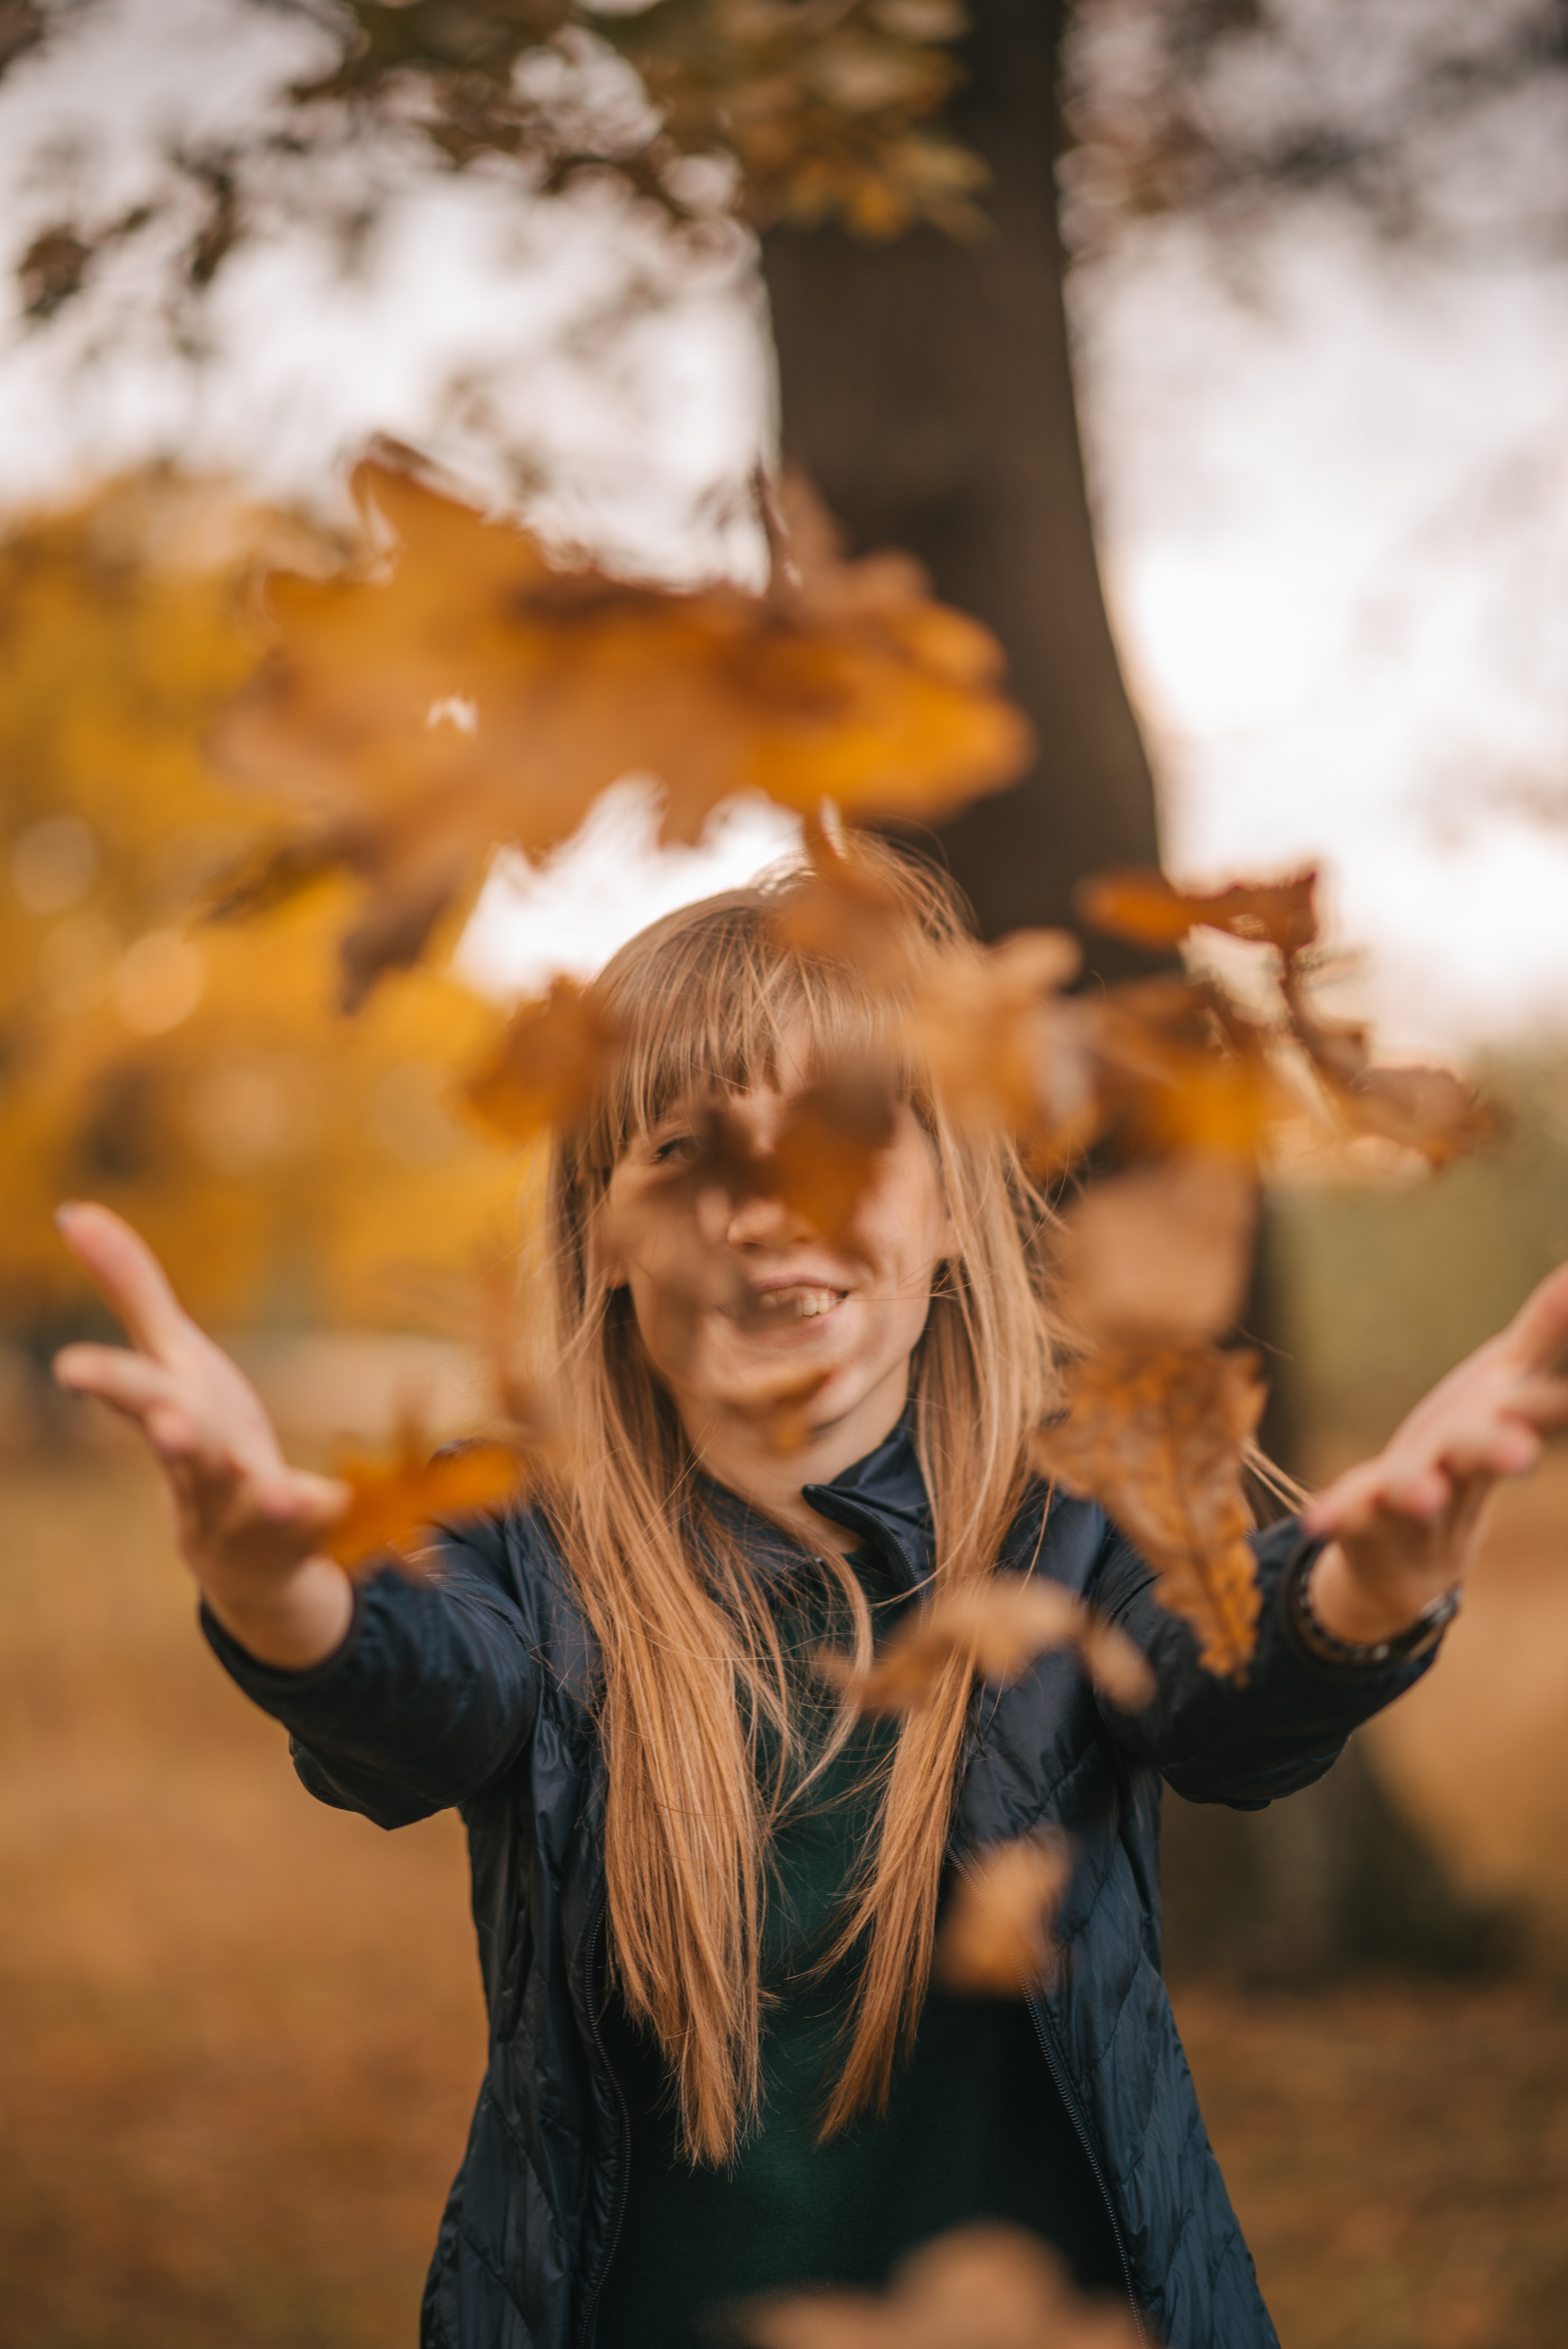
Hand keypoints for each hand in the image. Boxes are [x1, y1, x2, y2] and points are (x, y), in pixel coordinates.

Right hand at [52, 1202, 354, 1668]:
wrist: (247, 1560)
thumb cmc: (203, 1438)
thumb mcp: (174, 1360)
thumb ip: (132, 1291)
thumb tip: (73, 1210)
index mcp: (175, 1417)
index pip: (132, 1394)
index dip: (103, 1381)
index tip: (71, 1369)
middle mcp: (205, 1469)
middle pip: (187, 1453)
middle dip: (178, 1439)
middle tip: (170, 1426)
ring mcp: (254, 1512)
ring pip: (255, 1505)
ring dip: (264, 1497)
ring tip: (273, 1493)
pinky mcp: (311, 1535)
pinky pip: (329, 1526)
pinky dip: (338, 1516)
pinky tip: (353, 1501)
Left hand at [1300, 1261, 1567, 1646]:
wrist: (1414, 1551)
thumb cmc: (1473, 1442)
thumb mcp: (1506, 1382)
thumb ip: (1544, 1332)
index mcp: (1501, 1427)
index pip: (1537, 1409)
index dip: (1552, 1405)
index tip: (1566, 1395)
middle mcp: (1462, 1465)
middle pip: (1480, 1454)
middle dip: (1498, 1451)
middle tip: (1519, 1456)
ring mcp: (1412, 1493)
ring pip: (1416, 1488)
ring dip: (1419, 1490)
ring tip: (1422, 1497)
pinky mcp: (1364, 1513)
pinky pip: (1351, 1511)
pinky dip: (1340, 1514)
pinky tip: (1319, 1519)